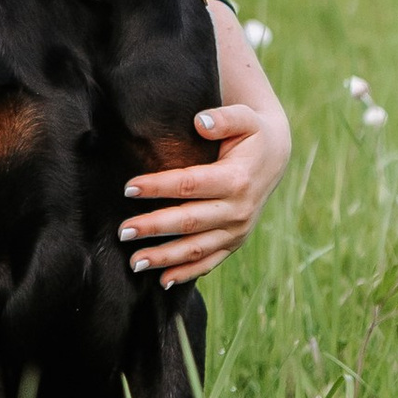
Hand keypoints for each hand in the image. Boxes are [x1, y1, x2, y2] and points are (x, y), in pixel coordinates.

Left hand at [119, 8, 290, 286]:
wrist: (275, 157)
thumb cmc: (251, 133)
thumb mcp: (244, 118)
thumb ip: (223, 117)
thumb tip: (200, 122)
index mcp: (236, 179)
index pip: (190, 185)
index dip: (158, 187)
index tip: (128, 188)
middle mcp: (238, 210)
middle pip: (189, 222)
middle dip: (154, 227)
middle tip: (123, 232)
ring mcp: (237, 230)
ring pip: (196, 248)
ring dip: (165, 258)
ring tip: (133, 262)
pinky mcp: (235, 242)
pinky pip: (209, 261)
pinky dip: (187, 273)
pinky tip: (163, 280)